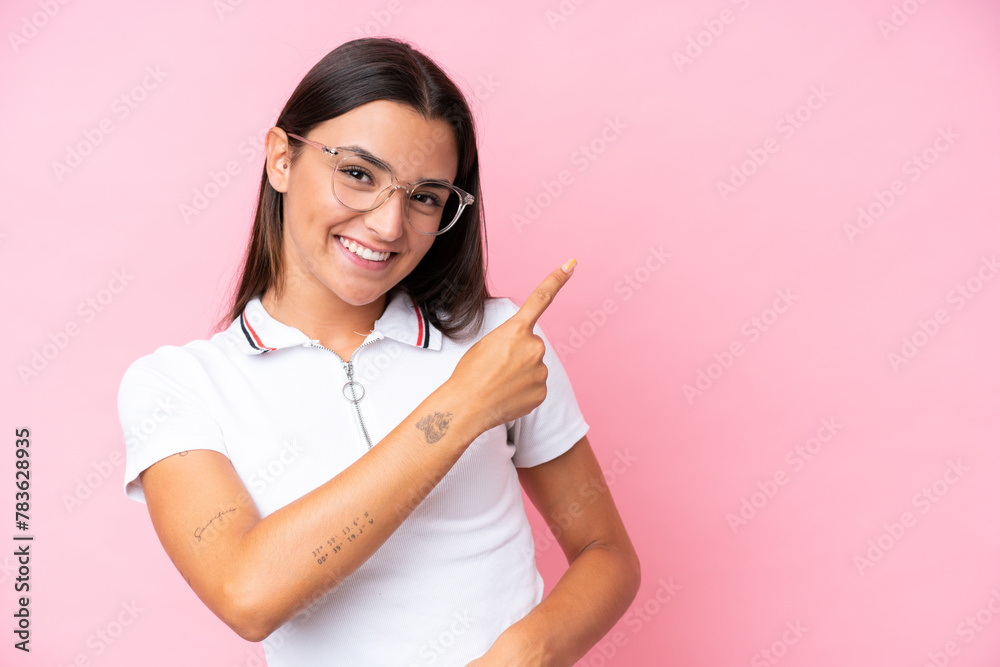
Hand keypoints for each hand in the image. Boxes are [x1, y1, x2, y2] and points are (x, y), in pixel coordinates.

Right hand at [447, 260, 575, 434]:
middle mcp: (534, 347)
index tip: (571, 264)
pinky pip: (535, 387)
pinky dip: (523, 391)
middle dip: (519, 356)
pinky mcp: (542, 392)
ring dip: (520, 375)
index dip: (557, 280)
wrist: (466, 407)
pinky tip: (507, 396)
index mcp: (516, 330)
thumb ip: (512, 341)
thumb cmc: (470, 374)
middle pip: (532, 347)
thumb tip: (527, 357)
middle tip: (497, 369)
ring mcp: (540, 371)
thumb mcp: (487, 344)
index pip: (541, 299)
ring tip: (499, 384)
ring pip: (534, 368)